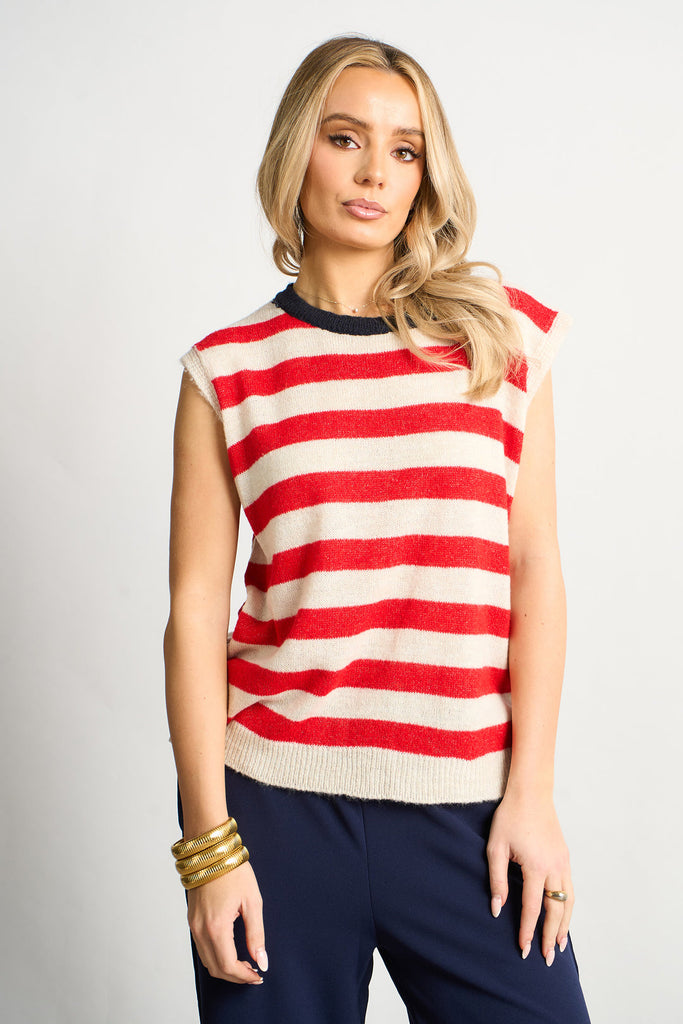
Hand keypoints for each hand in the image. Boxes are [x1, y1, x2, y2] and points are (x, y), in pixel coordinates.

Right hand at [187, 860, 266, 983]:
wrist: (211, 851)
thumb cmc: (233, 871)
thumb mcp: (252, 902)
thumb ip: (256, 935)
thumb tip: (262, 961)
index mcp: (217, 926)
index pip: (228, 966)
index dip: (245, 976)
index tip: (259, 975)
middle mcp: (201, 930)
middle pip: (216, 969)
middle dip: (236, 976)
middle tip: (254, 972)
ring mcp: (194, 926)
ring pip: (207, 961)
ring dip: (225, 968)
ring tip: (245, 963)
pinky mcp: (192, 920)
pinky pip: (202, 948)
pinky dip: (216, 956)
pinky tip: (231, 950)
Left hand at [486, 790, 573, 964]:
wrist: (531, 793)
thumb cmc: (509, 817)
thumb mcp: (495, 847)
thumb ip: (496, 880)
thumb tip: (497, 909)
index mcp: (536, 866)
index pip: (532, 908)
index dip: (527, 930)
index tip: (523, 949)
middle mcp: (554, 867)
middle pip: (556, 911)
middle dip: (550, 936)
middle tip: (547, 959)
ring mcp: (563, 863)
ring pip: (568, 903)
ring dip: (564, 926)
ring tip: (559, 946)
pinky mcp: (566, 857)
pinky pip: (570, 890)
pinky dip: (568, 908)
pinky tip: (563, 917)